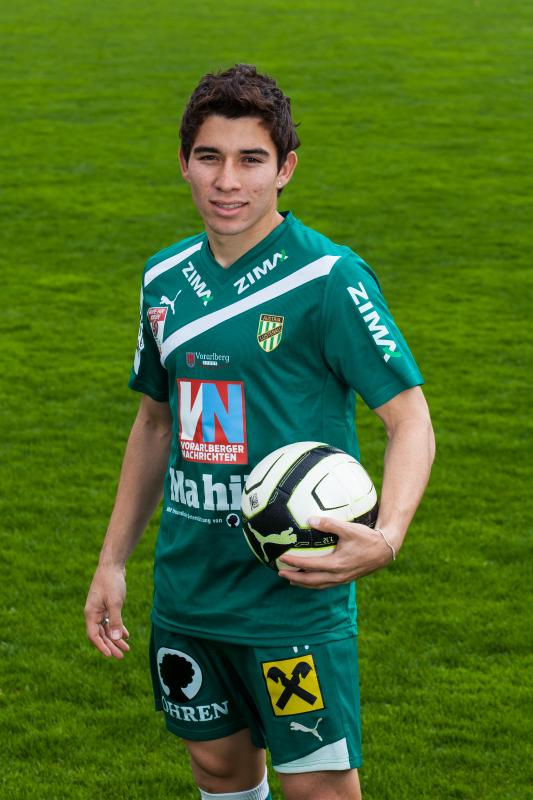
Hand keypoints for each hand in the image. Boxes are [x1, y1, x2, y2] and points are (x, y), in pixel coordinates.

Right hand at [84, 565, 129, 657]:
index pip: (94, 635)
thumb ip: (115, 621)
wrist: (113, 565)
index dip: (101, 646)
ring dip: (116, 638)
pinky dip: (118, 628)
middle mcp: (93, 613)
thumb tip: (115, 638)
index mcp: (91, 613)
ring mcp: (100, 610)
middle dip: (111, 646)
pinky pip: (111, 621)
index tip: (110, 655)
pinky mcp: (107, 606)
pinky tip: (126, 635)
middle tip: (122, 656)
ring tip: (127, 648)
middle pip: (101, 635)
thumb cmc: (111, 582)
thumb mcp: (115, 602)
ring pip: (107, 629)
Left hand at [278, 516, 395, 588]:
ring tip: (291, 579)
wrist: (385, 551)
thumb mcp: (348, 528)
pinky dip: (314, 583)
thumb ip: (329, 524)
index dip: (294, 562)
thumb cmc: (367, 538)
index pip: (310, 565)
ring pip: (318, 585)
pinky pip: (326, 584)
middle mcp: (338, 575)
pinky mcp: (346, 579)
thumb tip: (310, 519)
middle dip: (294, 578)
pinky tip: (310, 579)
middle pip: (310, 580)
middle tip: (280, 572)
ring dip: (303, 583)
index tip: (282, 558)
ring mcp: (342, 579)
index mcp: (336, 564)